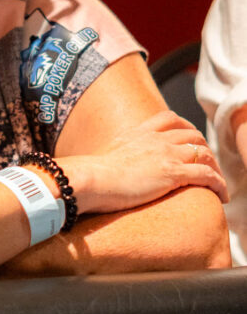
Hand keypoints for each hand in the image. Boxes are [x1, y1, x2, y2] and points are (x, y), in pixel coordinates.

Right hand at [74, 111, 227, 213]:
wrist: (92, 179)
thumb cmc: (91, 174)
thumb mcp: (104, 156)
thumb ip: (114, 156)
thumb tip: (103, 167)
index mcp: (139, 132)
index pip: (169, 118)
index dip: (185, 126)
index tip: (190, 138)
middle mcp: (156, 139)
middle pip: (192, 135)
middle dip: (204, 148)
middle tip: (208, 164)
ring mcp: (166, 154)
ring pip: (204, 153)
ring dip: (215, 168)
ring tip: (218, 182)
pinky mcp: (173, 173)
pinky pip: (206, 175)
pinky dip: (219, 184)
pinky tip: (222, 195)